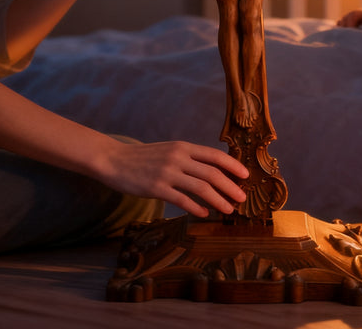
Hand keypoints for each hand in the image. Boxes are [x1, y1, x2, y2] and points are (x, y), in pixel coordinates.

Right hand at [99, 139, 248, 217]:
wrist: (115, 160)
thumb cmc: (144, 158)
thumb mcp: (169, 150)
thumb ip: (189, 158)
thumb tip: (214, 170)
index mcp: (183, 146)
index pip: (214, 155)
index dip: (233, 165)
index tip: (246, 176)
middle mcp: (178, 157)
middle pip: (212, 173)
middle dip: (230, 187)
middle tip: (242, 198)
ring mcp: (168, 172)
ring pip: (201, 188)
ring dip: (218, 200)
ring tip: (229, 209)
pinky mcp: (157, 188)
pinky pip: (182, 200)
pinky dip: (196, 208)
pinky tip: (204, 214)